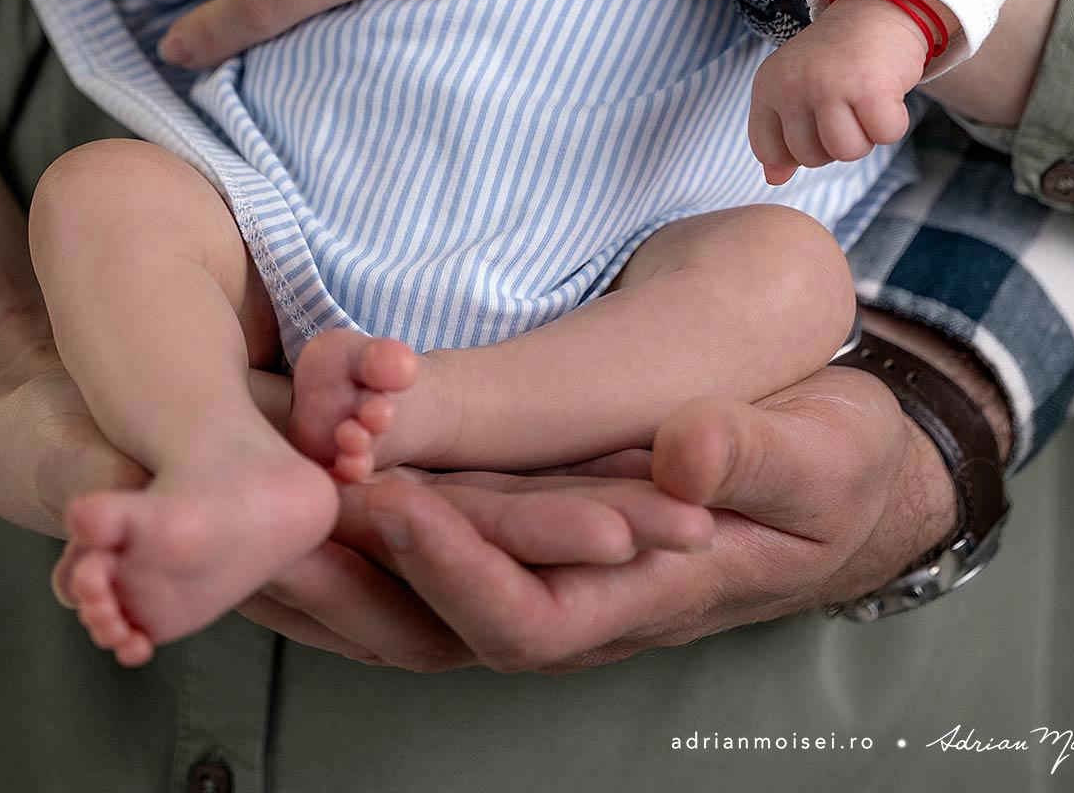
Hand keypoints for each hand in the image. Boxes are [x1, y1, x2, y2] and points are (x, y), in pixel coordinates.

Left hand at [235, 312, 1000, 671]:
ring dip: (325, 565)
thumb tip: (687, 444)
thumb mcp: (819, 456)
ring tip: (237, 511)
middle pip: (431, 629)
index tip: (386, 497)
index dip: (449, 568)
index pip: (522, 617)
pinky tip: (291, 491)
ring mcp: (539, 568)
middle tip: (258, 521)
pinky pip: (422, 549)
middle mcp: (573, 598)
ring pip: (409, 599)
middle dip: (342, 584)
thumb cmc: (830, 467)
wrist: (835, 472)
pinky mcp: (521, 528)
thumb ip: (757, 456)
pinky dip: (352, 532)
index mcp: (642, 595)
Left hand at [748, 0, 927, 183]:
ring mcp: (829, 85)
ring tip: (864, 98)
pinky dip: (893, 121)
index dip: (798, 149)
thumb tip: (774, 179)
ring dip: (865, 133)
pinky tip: (886, 93)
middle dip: (836, 139)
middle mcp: (792, 84)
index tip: (816, 119)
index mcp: (768, 85)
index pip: (768, 150)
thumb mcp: (797, 89)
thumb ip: (781, 134)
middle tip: (846, 100)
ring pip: (847, 152)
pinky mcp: (869, 87)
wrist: (877, 10)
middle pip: (811, 158)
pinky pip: (885, 136)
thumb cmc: (838, 59)